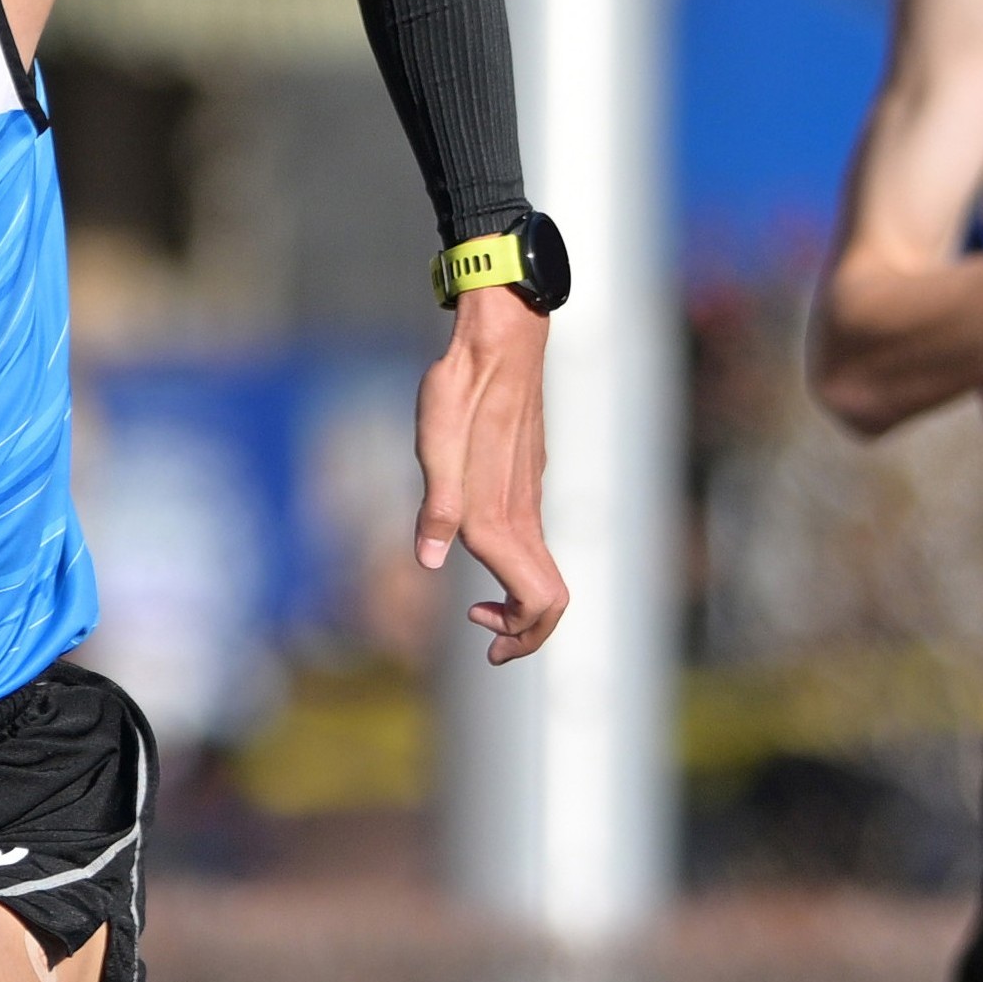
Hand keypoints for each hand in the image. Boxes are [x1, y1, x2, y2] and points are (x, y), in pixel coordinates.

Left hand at [414, 287, 566, 662]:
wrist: (499, 337)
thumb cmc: (463, 385)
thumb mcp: (435, 442)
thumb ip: (437, 506)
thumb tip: (429, 563)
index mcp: (503, 517)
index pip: (542, 602)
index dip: (520, 636)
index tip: (480, 637)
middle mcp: (524, 515)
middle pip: (553, 601)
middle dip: (524, 635)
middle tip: (485, 644)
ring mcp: (529, 499)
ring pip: (543, 575)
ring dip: (516, 606)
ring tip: (478, 608)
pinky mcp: (526, 483)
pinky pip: (531, 547)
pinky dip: (512, 573)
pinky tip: (474, 552)